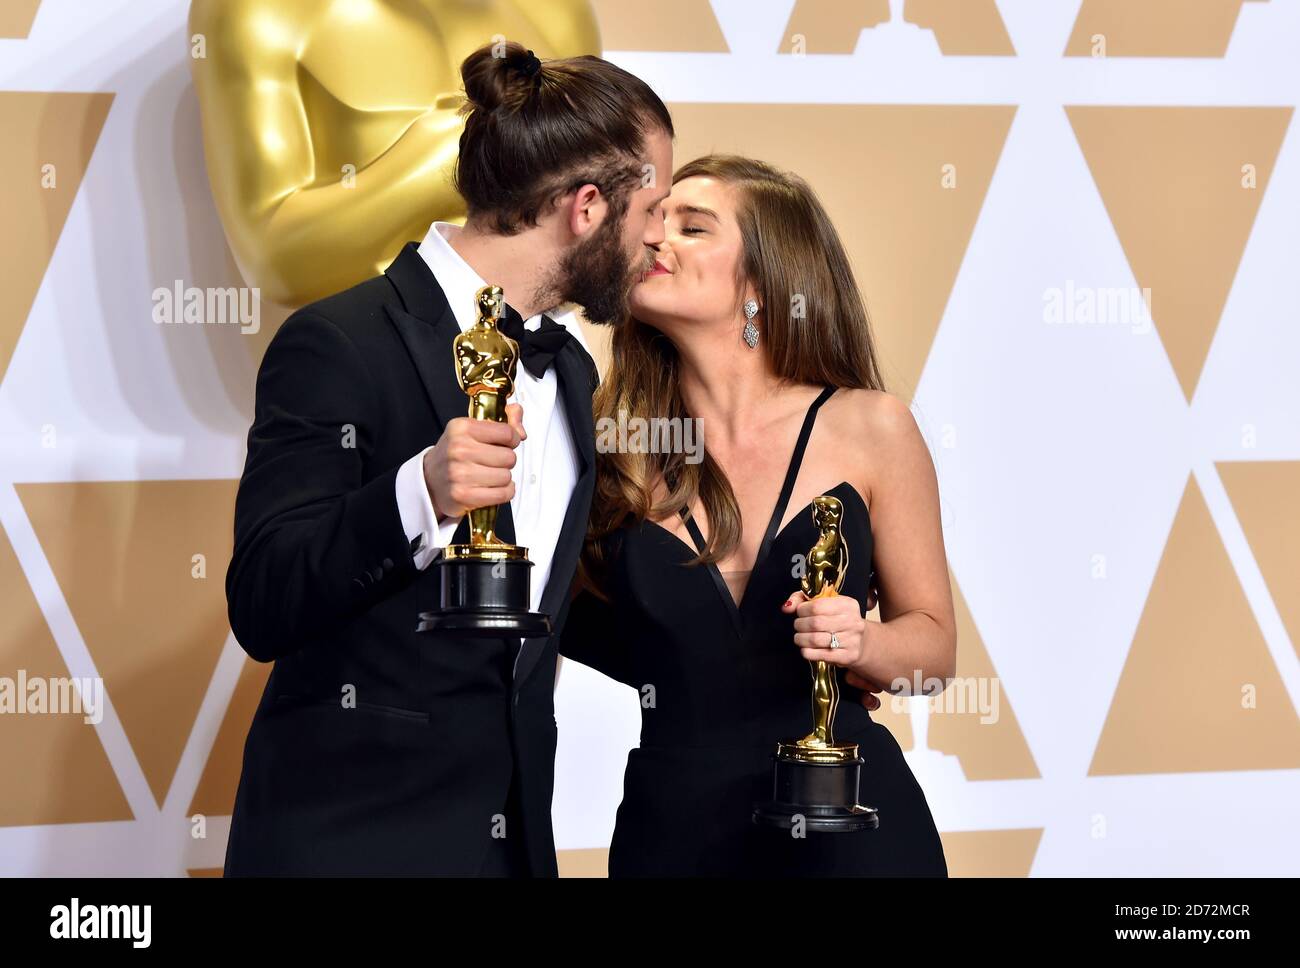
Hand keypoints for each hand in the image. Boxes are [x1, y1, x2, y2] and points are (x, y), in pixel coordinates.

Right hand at [423, 403, 525, 519]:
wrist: (430, 480)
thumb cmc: (456, 453)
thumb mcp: (474, 429)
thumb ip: (505, 420)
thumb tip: (521, 432)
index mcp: (462, 428)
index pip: (507, 432)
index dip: (512, 439)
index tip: (505, 443)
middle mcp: (459, 449)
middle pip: (509, 457)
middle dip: (506, 460)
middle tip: (492, 461)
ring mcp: (460, 474)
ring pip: (507, 476)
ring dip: (503, 478)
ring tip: (489, 475)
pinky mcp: (463, 495)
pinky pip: (503, 494)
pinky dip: (503, 492)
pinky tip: (493, 487)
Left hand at [781, 590, 879, 709]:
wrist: (859, 642)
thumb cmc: (837, 620)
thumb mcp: (825, 603)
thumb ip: (802, 599)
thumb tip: (787, 607)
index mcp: (848, 604)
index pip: (817, 606)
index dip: (802, 610)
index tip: (800, 612)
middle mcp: (853, 621)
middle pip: (815, 623)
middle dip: (800, 625)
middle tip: (798, 626)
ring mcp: (852, 640)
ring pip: (816, 640)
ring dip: (801, 639)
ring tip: (800, 637)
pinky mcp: (848, 656)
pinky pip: (820, 655)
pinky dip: (807, 652)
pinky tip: (806, 649)